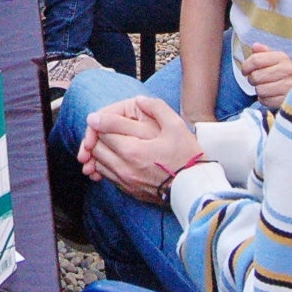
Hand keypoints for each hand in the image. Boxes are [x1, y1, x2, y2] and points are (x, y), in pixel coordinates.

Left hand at [77, 96, 200, 204]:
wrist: (195, 189)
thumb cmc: (187, 158)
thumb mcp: (176, 126)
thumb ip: (156, 108)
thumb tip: (138, 100)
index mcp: (133, 150)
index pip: (103, 131)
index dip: (99, 121)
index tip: (95, 117)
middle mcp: (124, 167)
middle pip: (97, 147)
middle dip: (97, 136)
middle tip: (101, 128)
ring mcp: (125, 181)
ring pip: (98, 162)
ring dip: (99, 151)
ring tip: (107, 142)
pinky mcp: (128, 190)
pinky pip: (106, 176)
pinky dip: (104, 165)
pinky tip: (114, 158)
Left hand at [242, 43, 291, 110]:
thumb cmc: (282, 72)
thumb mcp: (274, 59)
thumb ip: (263, 52)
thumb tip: (255, 46)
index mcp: (282, 58)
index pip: (255, 60)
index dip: (246, 66)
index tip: (245, 71)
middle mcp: (287, 71)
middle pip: (255, 76)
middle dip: (252, 79)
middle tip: (258, 80)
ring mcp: (289, 87)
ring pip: (259, 90)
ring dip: (259, 89)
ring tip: (266, 87)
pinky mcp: (287, 100)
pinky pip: (265, 100)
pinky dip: (264, 99)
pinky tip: (270, 95)